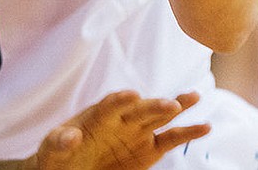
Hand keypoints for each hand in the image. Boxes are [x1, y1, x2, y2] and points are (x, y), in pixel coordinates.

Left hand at [31, 90, 210, 169]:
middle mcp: (121, 119)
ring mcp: (137, 132)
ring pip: (160, 116)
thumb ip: (60, 141)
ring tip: (195, 96)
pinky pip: (171, 138)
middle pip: (140, 109)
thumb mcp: (52, 149)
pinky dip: (188, 132)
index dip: (119, 101)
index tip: (131, 95)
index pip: (109, 105)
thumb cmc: (57, 155)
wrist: (69, 168)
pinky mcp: (149, 148)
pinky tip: (205, 126)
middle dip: (154, 106)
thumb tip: (71, 136)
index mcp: (97, 116)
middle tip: (170, 105)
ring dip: (177, 106)